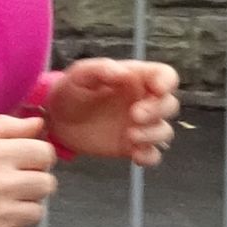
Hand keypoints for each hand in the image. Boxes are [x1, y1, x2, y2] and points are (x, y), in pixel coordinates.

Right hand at [0, 114, 60, 226]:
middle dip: (35, 181)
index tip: (26, 160)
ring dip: (24, 206)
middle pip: (47, 184)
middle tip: (14, 182)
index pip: (45, 154)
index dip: (38, 156)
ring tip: (2, 203)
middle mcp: (3, 185)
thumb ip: (5, 126)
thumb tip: (39, 123)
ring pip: (37, 212)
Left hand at [42, 58, 181, 166]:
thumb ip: (100, 69)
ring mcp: (139, 126)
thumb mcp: (80, 74)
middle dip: (158, 110)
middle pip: (170, 105)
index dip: (167, 82)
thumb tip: (122, 72)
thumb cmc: (71, 89)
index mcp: (136, 78)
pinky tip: (135, 155)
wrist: (56, 118)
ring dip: (153, 134)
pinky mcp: (132, 147)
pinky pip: (152, 154)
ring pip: (164, 131)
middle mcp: (144, 101)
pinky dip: (149, 157)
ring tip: (130, 135)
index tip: (157, 90)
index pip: (165, 76)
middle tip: (134, 115)